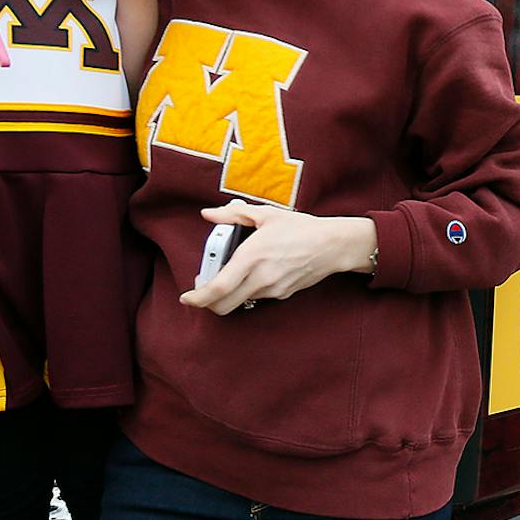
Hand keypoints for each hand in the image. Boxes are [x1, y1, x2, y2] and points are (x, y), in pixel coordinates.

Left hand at [179, 203, 375, 313]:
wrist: (333, 245)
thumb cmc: (301, 227)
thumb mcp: (266, 215)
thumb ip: (233, 215)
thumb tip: (208, 215)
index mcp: (252, 257)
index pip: (218, 288)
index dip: (198, 297)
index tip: (186, 297)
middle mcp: (260, 278)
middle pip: (223, 305)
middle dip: (207, 302)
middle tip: (202, 289)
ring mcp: (272, 290)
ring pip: (239, 301)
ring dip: (228, 294)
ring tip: (231, 273)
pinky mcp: (282, 294)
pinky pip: (256, 297)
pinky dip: (246, 290)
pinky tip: (252, 273)